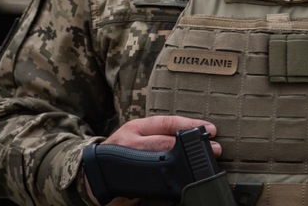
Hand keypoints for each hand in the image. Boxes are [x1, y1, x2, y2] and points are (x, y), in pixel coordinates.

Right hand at [83, 115, 218, 205]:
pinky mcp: (126, 181)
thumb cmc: (121, 150)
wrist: (91, 173)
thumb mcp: (138, 136)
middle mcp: (131, 140)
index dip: (190, 125)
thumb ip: (159, 135)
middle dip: (192, 146)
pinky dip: (167, 183)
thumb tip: (190, 134)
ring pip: (159, 161)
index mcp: (136, 126)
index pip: (167, 122)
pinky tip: (181, 185)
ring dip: (185, 164)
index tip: (211, 129)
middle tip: (215, 149)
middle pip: (165, 142)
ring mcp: (128, 160)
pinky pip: (150, 182)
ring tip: (204, 166)